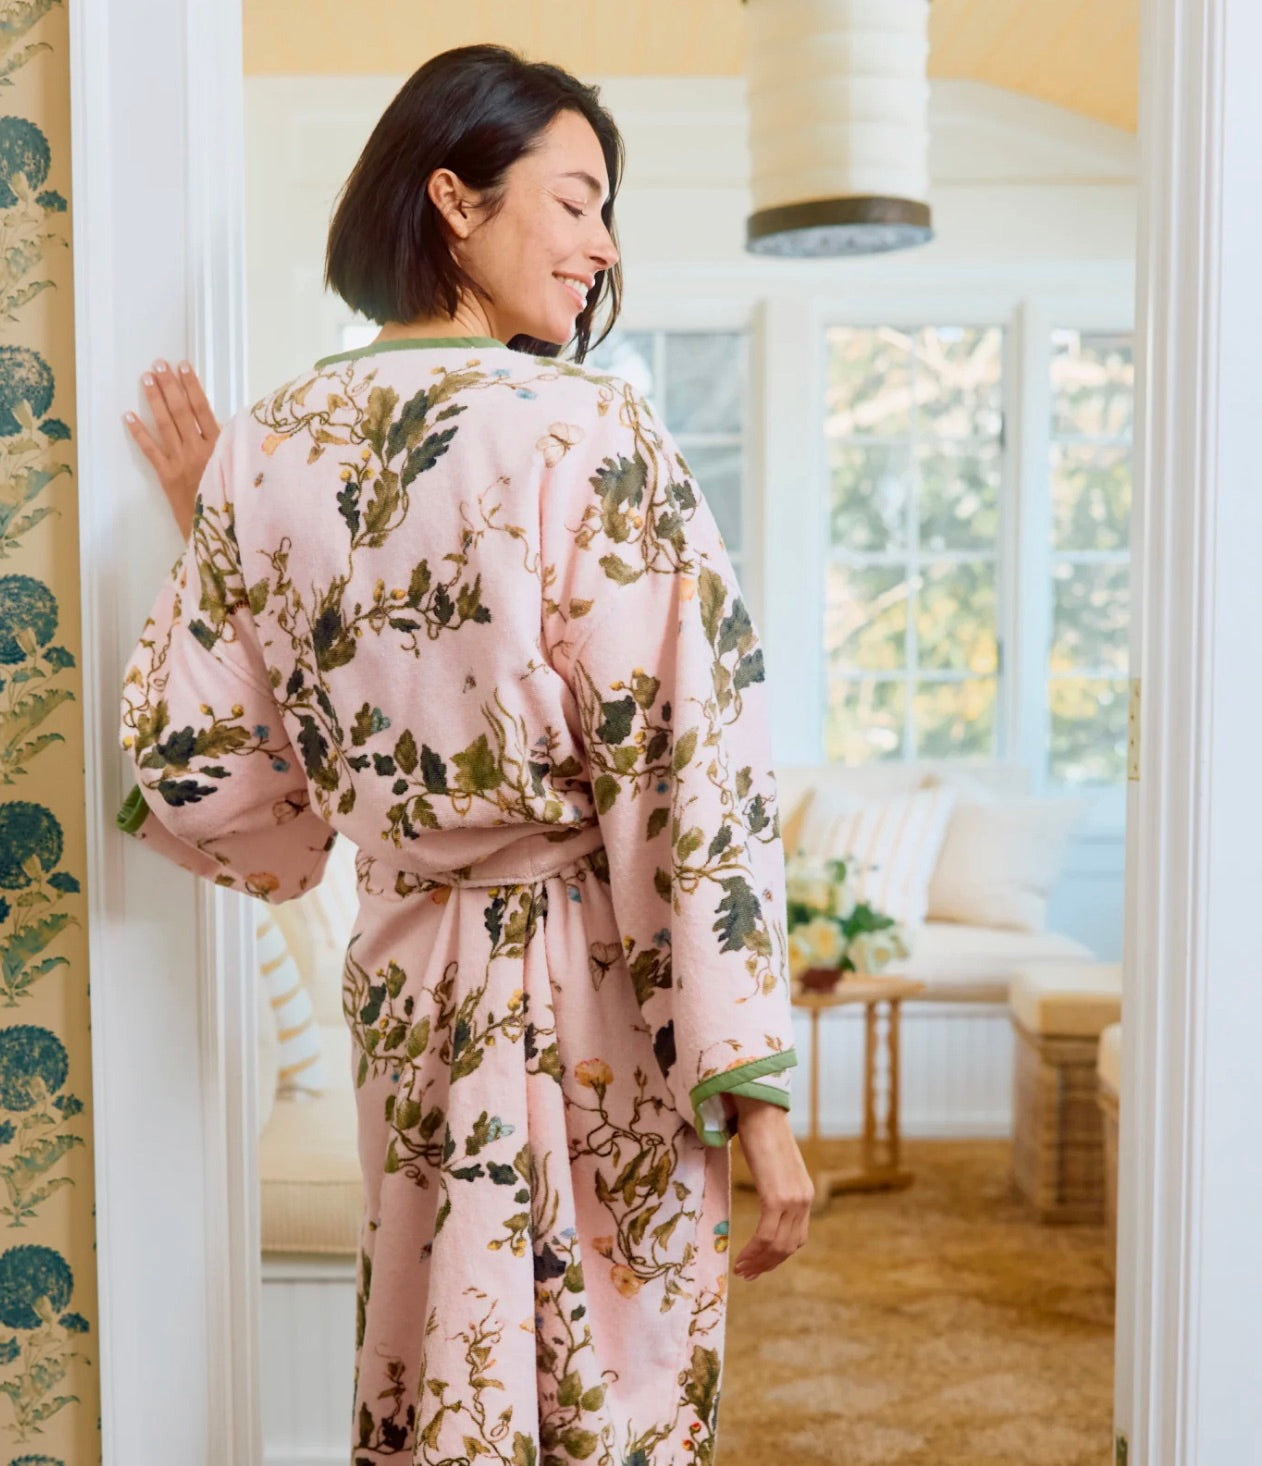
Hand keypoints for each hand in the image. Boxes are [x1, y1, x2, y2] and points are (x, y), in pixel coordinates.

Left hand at [123, 357, 220, 539]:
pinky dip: (139, 433)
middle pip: (181, 411)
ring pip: (166, 425)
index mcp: (222, 447)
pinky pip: (151, 451)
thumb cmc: (235, 502)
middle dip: (170, 386)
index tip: (183, 365)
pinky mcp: (167, 477)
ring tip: (146, 379)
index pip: (203, 409)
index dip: (192, 386)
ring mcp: (182, 462)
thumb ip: (233, 448)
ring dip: (155, 400)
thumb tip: (229, 424)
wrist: (222, 534)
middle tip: (158, 364)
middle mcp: (200, 451)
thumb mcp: (242, 470)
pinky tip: (129, 416)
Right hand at [728, 1096, 813, 1280]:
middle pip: (789, 1245)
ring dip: (759, 1262)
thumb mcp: (774, 1163)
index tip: (759, 1264)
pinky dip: (754, 1251)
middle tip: (747, 1274)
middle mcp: (804, 1198)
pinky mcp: (777, 1196)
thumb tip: (762, 1191)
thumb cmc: (761, 1129)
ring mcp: (793, 1198)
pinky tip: (741, 1258)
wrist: (760, 1108)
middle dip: (767, 1264)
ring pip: (778, 1244)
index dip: (778, 1255)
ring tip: (741, 1270)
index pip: (797, 1235)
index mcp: (805, 1191)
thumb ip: (774, 1181)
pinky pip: (767, 1234)